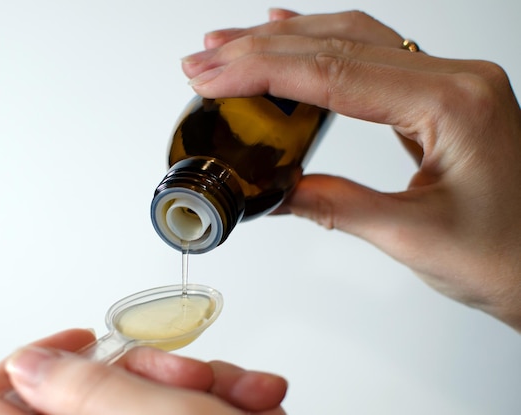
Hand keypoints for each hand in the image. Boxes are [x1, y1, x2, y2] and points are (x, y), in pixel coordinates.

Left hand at [0, 328, 286, 414]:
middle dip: (148, 369)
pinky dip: (215, 399)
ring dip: (197, 382)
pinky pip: (177, 409)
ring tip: (244, 395)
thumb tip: (25, 365)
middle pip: (82, 390)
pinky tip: (250, 403)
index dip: (27, 360)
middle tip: (191, 374)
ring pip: (139, 395)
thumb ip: (84, 392)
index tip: (82, 341)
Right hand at [181, 10, 520, 330]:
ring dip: (286, 42)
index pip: (335, 73)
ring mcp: (448, 83)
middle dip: (262, 50)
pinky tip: (293, 38)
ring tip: (230, 49)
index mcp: (453, 103)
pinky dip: (322, 48)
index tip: (213, 77)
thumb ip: (337, 205)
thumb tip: (278, 191)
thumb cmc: (509, 256)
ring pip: (352, 41)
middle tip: (205, 60)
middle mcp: (454, 79)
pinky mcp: (439, 98)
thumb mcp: (413, 237)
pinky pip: (371, 57)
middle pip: (338, 43)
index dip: (263, 72)